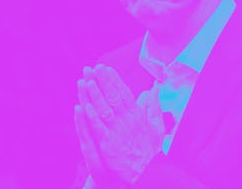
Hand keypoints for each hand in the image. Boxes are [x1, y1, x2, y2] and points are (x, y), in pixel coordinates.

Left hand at [74, 65, 163, 185]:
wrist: (146, 173)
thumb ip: (154, 106)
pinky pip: (99, 128)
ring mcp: (117, 132)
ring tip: (87, 81)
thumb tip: (153, 88)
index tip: (106, 68)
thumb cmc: (149, 151)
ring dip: (95, 95)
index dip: (114, 80)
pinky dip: (92, 117)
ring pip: (104, 110)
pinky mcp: (108, 144)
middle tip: (93, 68)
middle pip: (113, 97)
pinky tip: (85, 107)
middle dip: (103, 81)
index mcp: (137, 115)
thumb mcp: (157, 127)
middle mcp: (127, 121)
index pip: (124, 93)